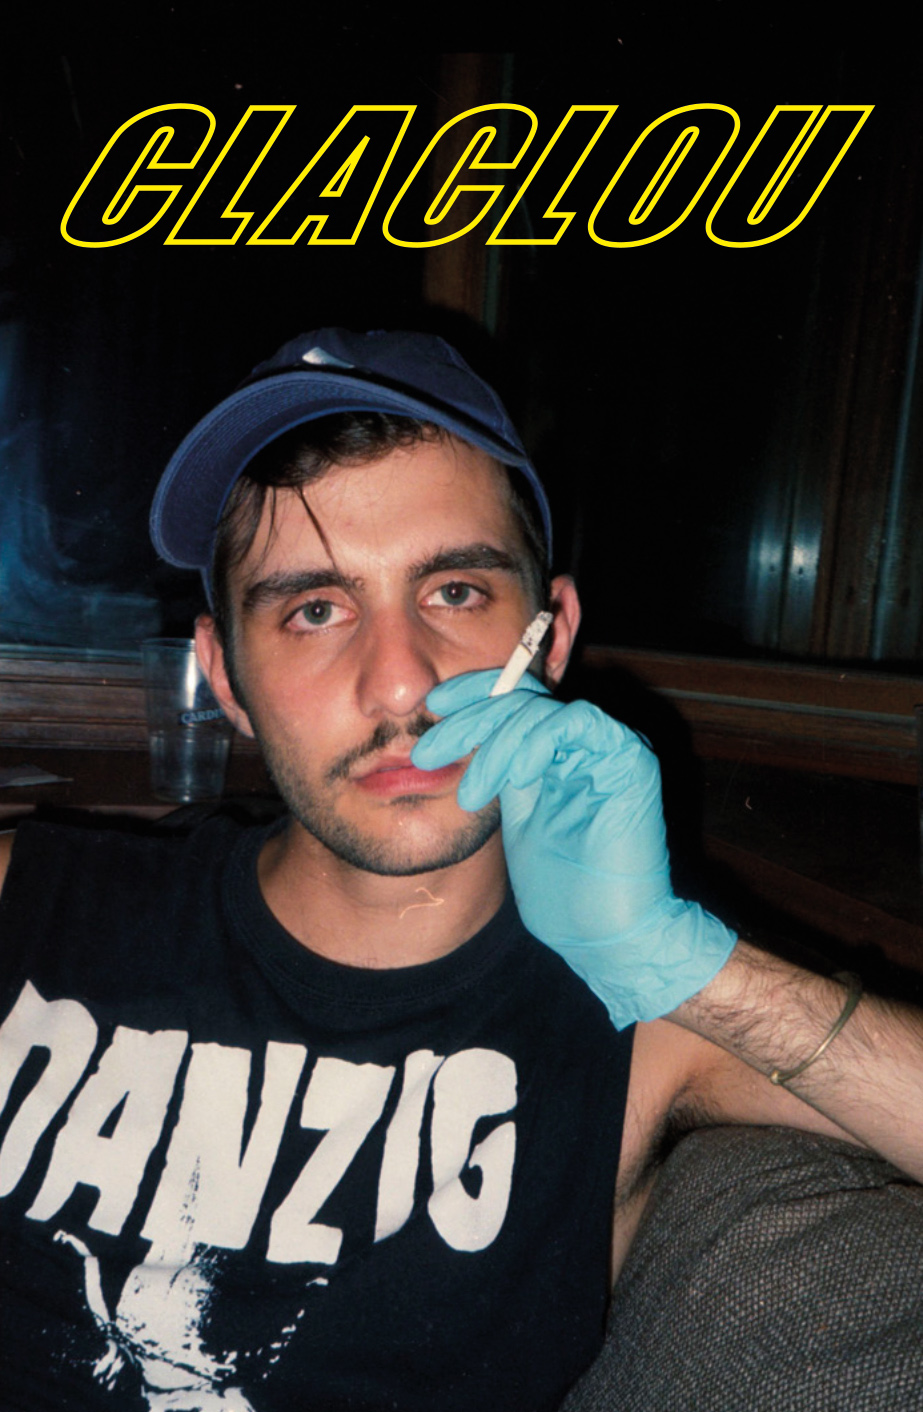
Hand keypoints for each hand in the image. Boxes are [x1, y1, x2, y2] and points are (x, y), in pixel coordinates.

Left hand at [411, 670, 735, 1028]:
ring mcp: (610, 748)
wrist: (602, 936)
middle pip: (522, 698)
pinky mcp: (630, 759)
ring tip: (473, 792)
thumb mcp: (514, 816)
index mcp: (559, 752)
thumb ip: (499, 770)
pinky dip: (539, 740)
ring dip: (496, 743)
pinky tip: (515, 775)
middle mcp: (587, 742)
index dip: (472, 693)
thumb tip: (456, 733)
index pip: (516, 698)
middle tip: (428, 752)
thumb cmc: (561, 890)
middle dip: (469, 719)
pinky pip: (579, 722)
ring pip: (542, 710)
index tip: (430, 707)